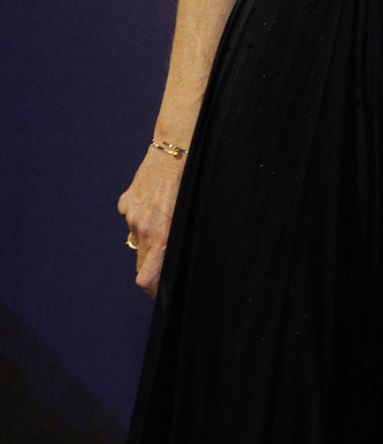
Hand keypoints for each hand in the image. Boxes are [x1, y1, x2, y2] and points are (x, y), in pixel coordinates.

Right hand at [117, 149, 182, 297]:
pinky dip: (144, 219)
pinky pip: (133, 219)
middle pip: (141, 262)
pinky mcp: (125, 202)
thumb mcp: (193, 214)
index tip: (162, 296)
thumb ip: (179, 238)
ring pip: (138, 239)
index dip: (152, 290)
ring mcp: (131, 214)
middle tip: (170, 269)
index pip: (146, 277)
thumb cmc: (195, 181)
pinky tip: (160, 204)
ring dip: (150, 241)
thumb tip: (175, 259)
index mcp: (161, 234)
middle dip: (154, 268)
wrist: (177, 148)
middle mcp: (142, 227)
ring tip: (169, 224)